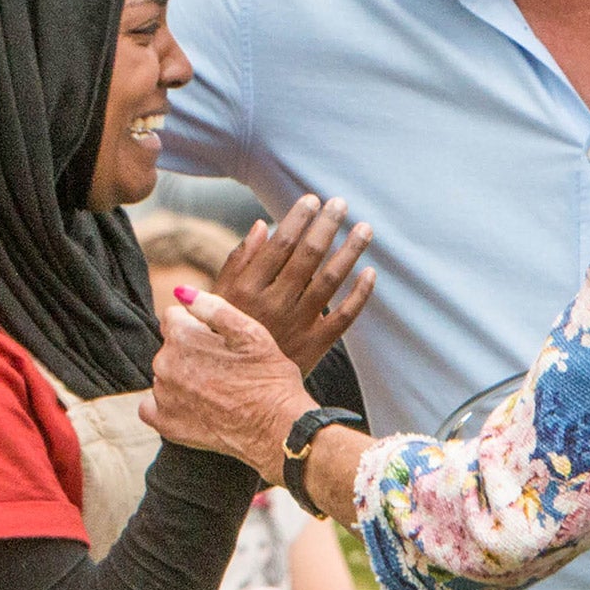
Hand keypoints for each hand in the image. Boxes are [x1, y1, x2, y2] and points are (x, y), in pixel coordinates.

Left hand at [144, 291, 310, 480]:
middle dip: (190, 351)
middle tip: (223, 367)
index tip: (218, 340)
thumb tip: (180, 291)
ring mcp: (164, 397)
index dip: (197, 325)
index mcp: (182, 337)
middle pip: (169, 347)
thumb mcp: (250, 332)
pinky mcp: (167, 425)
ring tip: (216, 389)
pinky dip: (168, 406)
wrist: (278, 428)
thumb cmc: (270, 376)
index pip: (172, 317)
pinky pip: (152, 407)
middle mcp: (165, 365)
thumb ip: (212, 307)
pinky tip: (194, 407)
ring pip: (165, 376)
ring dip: (183, 378)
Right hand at [212, 195, 374, 374]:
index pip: (279, 246)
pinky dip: (360, 295)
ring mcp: (296, 326)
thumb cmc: (223, 334)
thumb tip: (260, 226)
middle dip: (326, 226)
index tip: (312, 199)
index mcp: (247, 290)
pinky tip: (370, 272)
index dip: (297, 219)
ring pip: (330, 281)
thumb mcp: (218, 299)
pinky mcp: (315, 346)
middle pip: (307, 257)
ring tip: (364, 228)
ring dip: (350, 252)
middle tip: (340, 203)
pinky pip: (344, 317)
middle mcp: (273, 305)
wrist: (236, 389)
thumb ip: (237, 262)